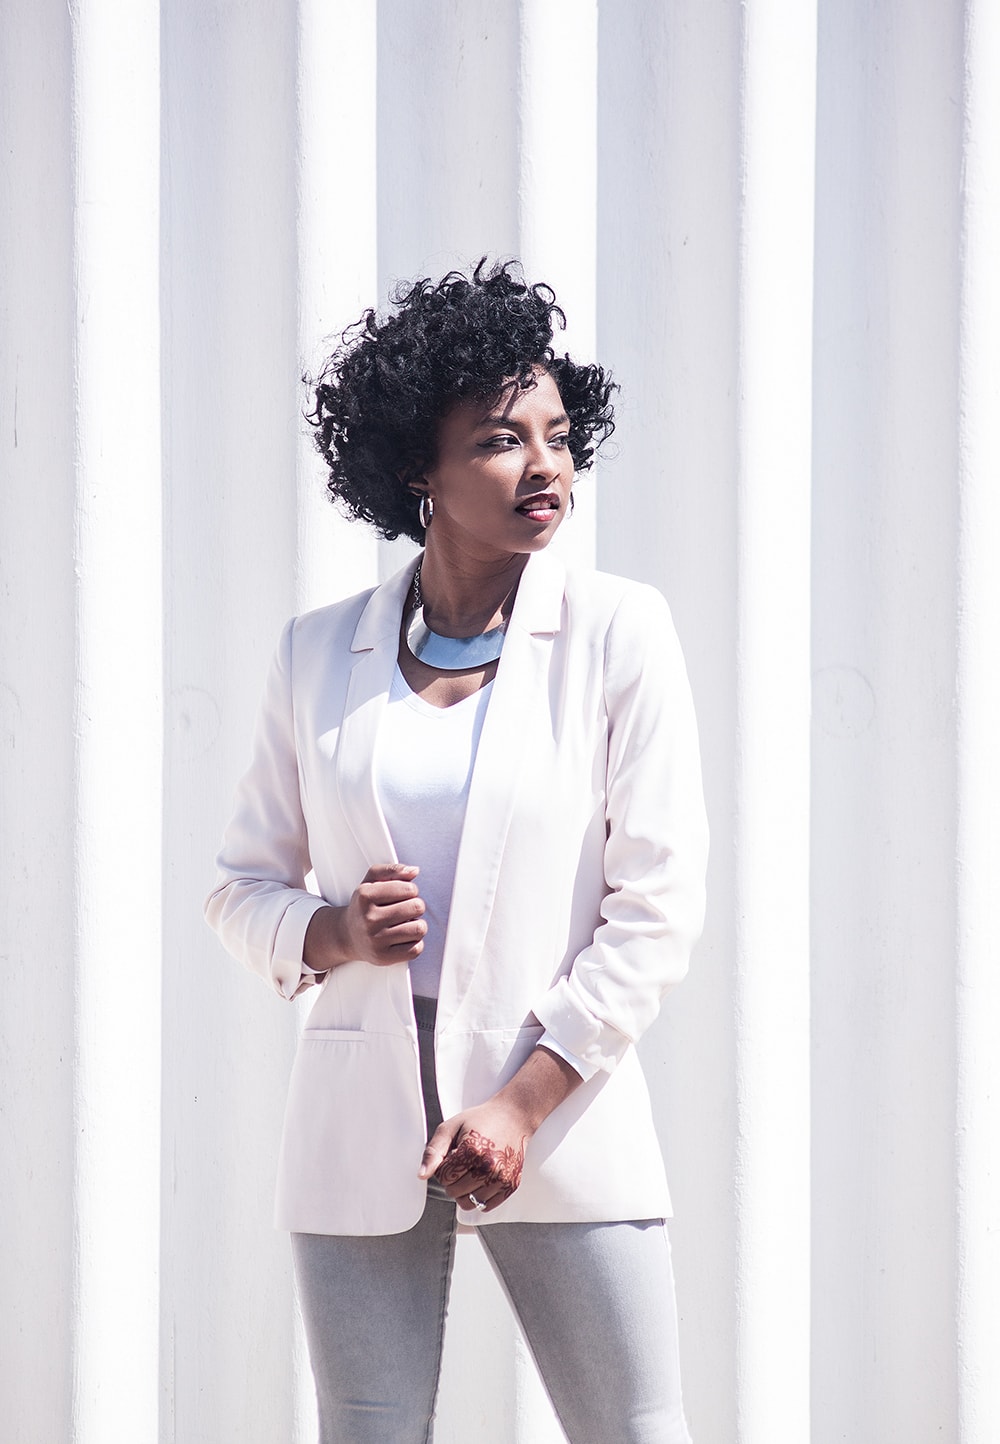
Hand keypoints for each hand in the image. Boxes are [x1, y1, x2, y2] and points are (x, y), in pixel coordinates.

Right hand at [302, 864, 425, 970]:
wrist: (347, 935)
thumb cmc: (364, 906)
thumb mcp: (371, 881)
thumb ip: (392, 870)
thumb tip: (414, 871)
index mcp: (365, 896)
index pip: (410, 889)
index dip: (411, 891)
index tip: (402, 895)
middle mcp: (369, 918)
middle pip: (417, 907)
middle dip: (415, 906)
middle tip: (404, 910)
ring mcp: (375, 940)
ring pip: (419, 929)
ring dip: (417, 925)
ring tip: (405, 923)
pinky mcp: (383, 958)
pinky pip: (416, 949)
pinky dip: (415, 943)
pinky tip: (403, 938)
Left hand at [419, 1100, 530, 1212]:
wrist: (513, 1117)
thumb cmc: (481, 1120)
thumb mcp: (451, 1127)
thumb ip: (433, 1151)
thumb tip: (421, 1176)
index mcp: (472, 1150)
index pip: (444, 1177)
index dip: (443, 1167)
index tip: (452, 1155)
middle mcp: (489, 1167)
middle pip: (454, 1192)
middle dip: (453, 1179)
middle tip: (462, 1162)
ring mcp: (502, 1178)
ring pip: (469, 1203)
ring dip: (465, 1190)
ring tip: (471, 1171)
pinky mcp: (511, 1186)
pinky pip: (486, 1207)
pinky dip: (480, 1197)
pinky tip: (483, 1179)